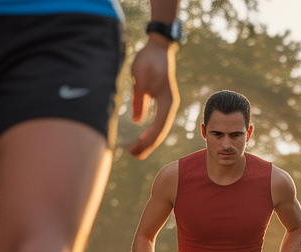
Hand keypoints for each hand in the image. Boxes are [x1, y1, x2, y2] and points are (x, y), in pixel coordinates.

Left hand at [127, 37, 178, 158]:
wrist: (158, 47)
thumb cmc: (150, 60)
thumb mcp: (140, 79)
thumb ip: (139, 100)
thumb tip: (137, 121)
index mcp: (167, 103)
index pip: (157, 129)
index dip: (145, 142)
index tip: (131, 149)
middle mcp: (169, 106)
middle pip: (159, 133)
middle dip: (146, 146)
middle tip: (132, 155)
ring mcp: (166, 105)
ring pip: (158, 129)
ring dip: (147, 141)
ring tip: (135, 150)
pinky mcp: (160, 102)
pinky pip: (156, 122)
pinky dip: (148, 132)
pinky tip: (140, 137)